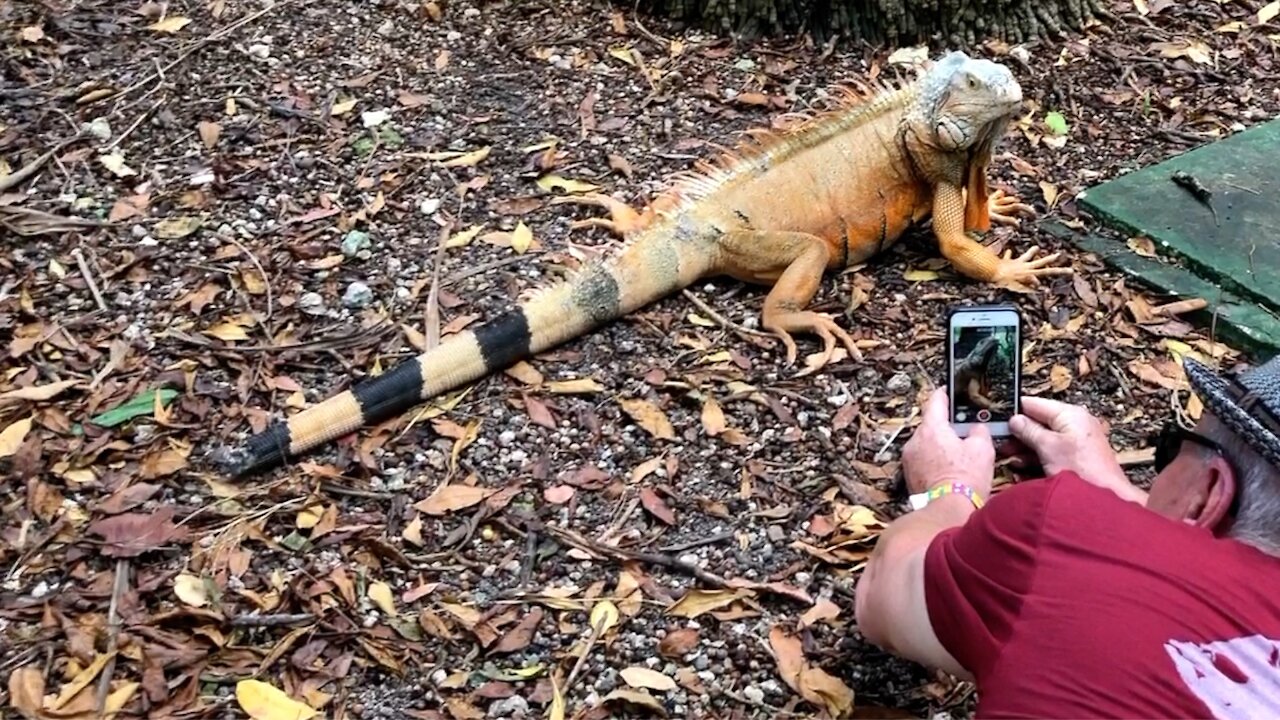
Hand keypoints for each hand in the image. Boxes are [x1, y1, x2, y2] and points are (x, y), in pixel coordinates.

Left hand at [902, 388, 994, 499]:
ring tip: (959, 456)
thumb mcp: (982, 449)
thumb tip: (976, 428)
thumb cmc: (965, 480)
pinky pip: (923, 459)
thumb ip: (978, 430)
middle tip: (965, 433)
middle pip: (931, 424)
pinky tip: (949, 469)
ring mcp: (909, 458)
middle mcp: (915, 440)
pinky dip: (934, 460)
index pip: (936, 401)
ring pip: (927, 443)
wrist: (947, 510)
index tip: (950, 390)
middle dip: (947, 427)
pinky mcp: (909, 474)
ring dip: (940, 445)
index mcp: (931, 428)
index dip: (945, 393)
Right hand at [1008, 397, 1143, 501]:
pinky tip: (1023, 466)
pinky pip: (1052, 451)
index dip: (1015, 411)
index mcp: (1070, 414)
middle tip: (1001, 442)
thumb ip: (1029, 430)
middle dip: (1019, 433)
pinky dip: (1037, 456)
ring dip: (1025, 447)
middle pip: (1039, 422)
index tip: (997, 419)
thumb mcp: (1048, 446)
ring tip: (1009, 456)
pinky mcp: (1076, 457)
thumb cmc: (1081, 470)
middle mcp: (1075, 424)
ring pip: (1044, 438)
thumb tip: (1014, 419)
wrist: (1106, 497)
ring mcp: (1076, 441)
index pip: (1035, 404)